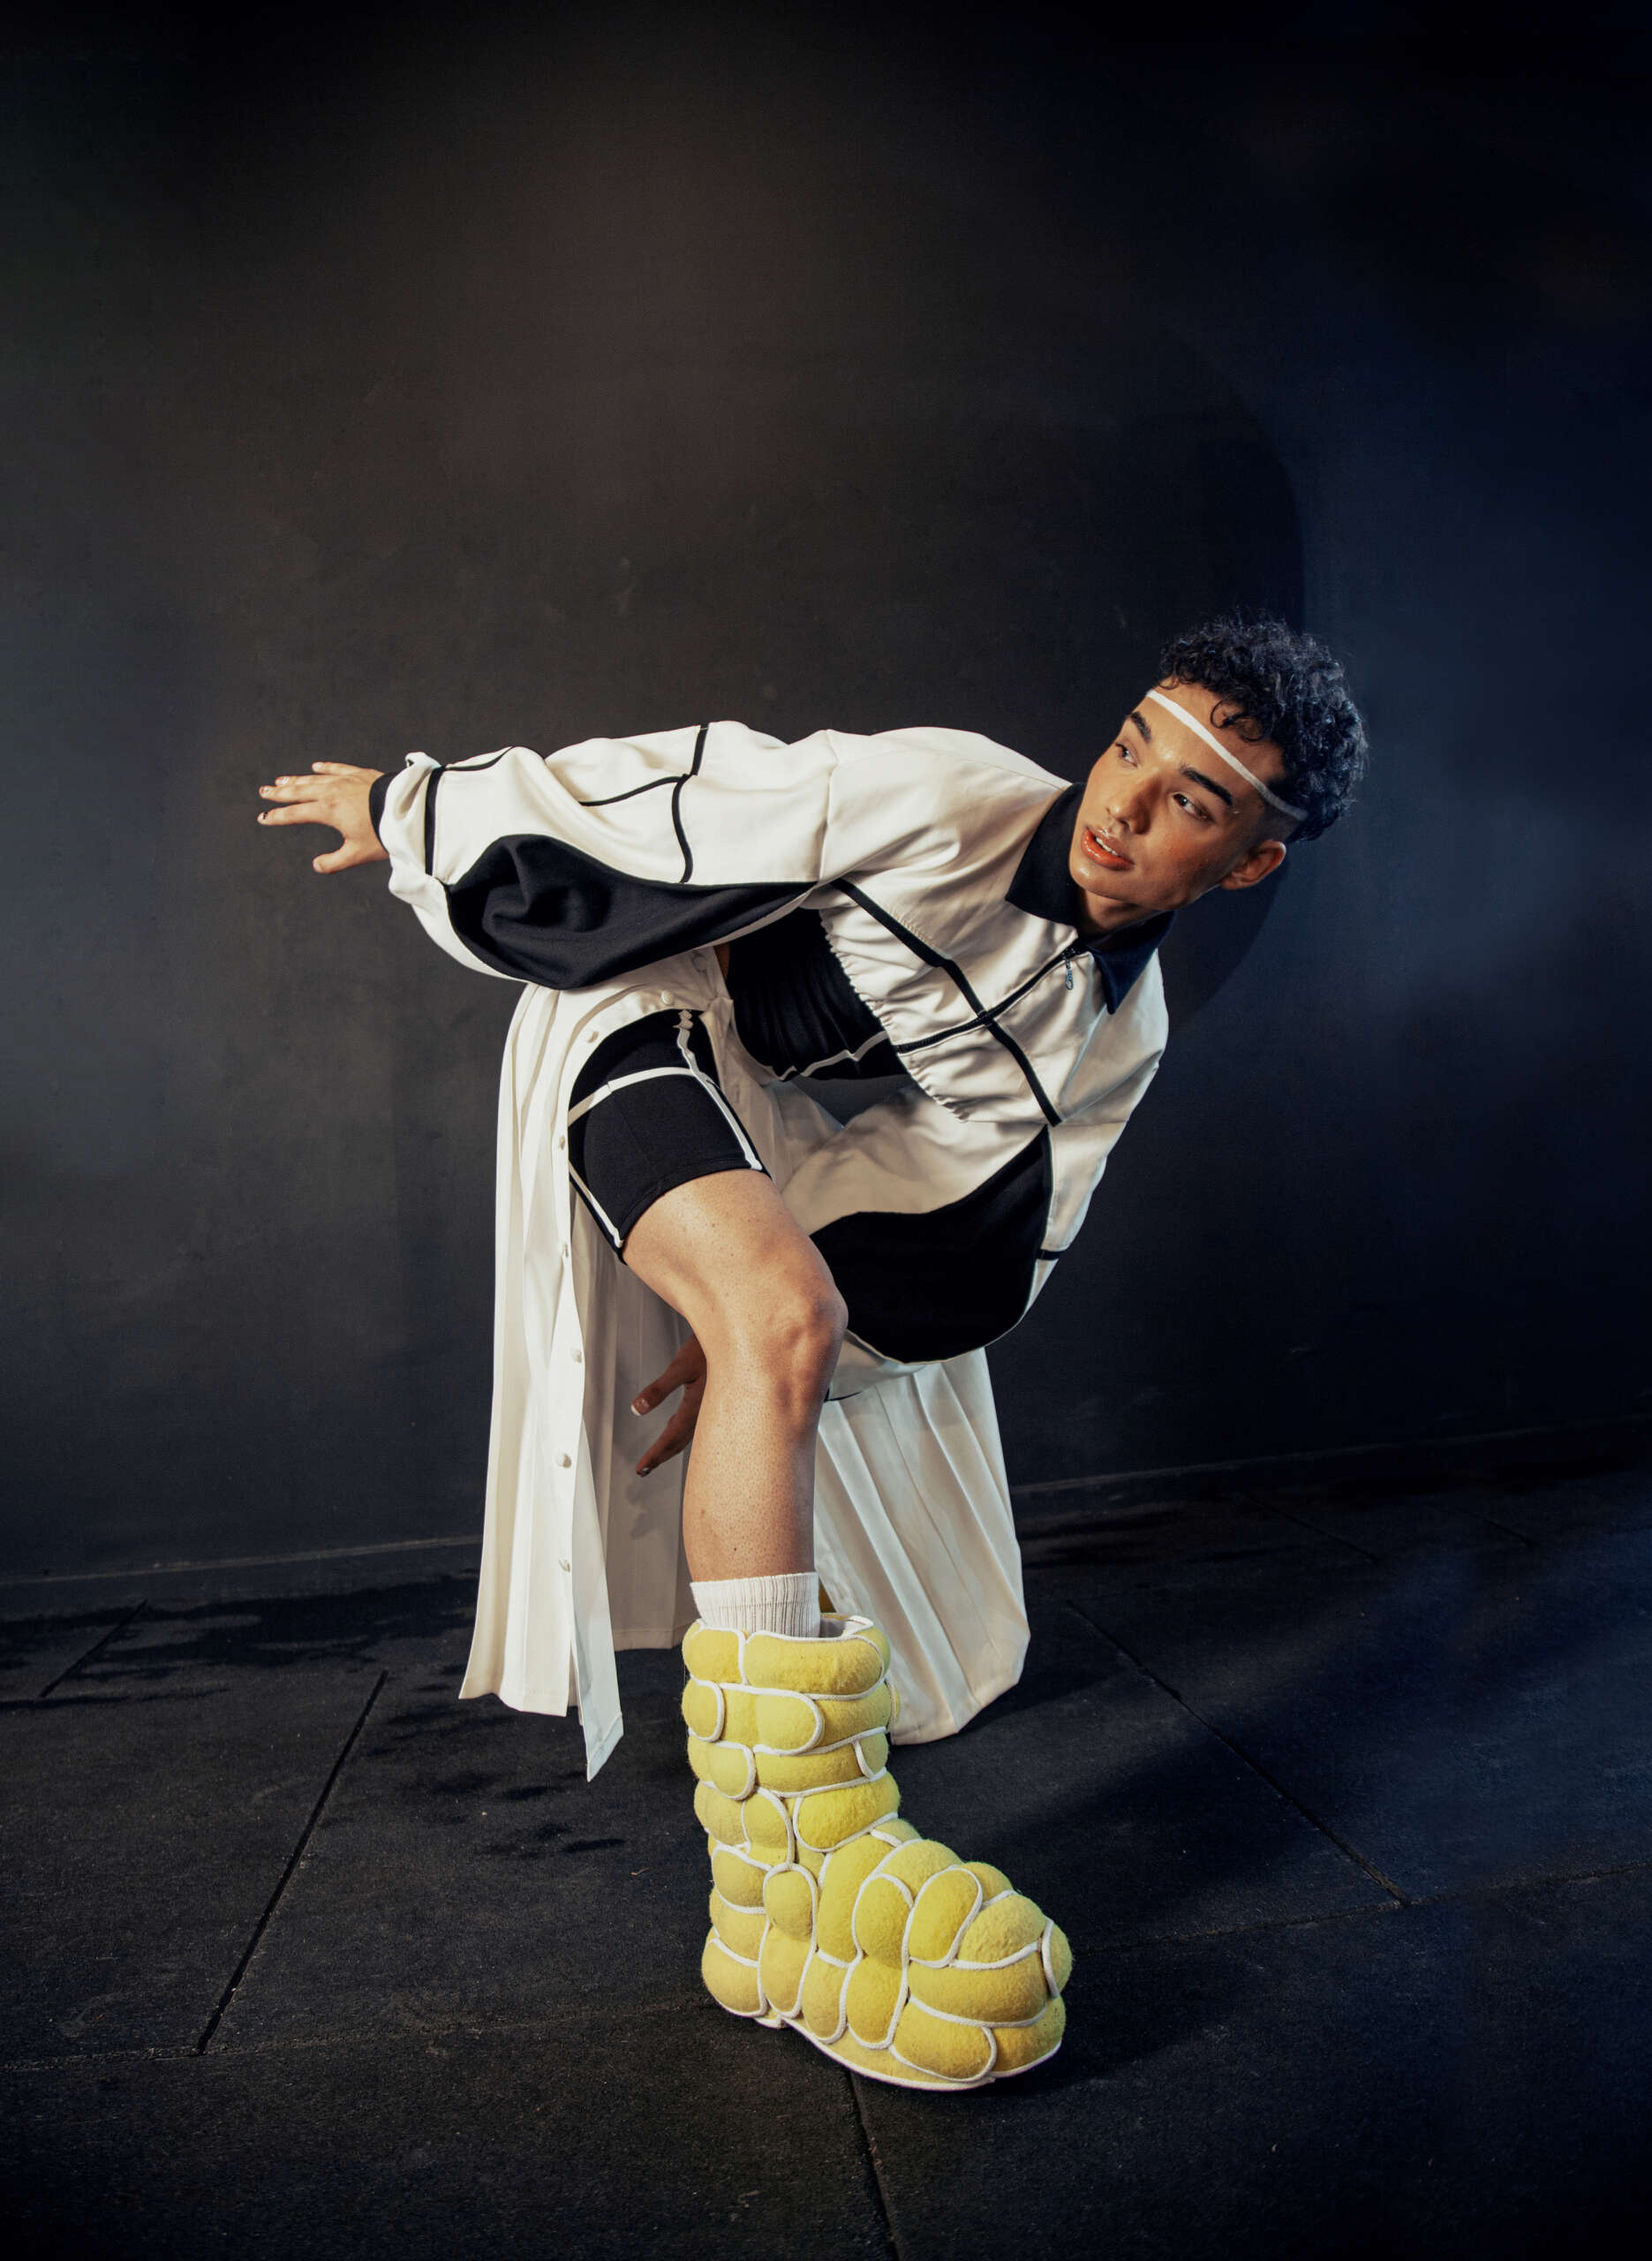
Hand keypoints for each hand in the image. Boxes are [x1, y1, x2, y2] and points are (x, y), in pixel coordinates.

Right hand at [257, 761, 387, 873]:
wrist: (409, 810)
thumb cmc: (384, 834)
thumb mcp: (357, 854)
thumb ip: (334, 862)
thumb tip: (316, 866)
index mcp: (327, 811)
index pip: (295, 814)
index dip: (278, 817)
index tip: (263, 818)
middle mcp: (332, 792)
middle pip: (299, 791)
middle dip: (279, 793)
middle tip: (263, 792)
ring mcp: (346, 780)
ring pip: (314, 779)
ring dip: (296, 780)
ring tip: (281, 780)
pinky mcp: (361, 774)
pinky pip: (337, 769)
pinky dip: (325, 768)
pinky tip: (316, 767)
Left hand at [631, 1335, 706, 1475]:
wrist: (743, 1341)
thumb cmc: (711, 1349)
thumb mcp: (681, 1366)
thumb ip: (659, 1389)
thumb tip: (637, 1409)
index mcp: (697, 1409)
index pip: (671, 1439)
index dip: (654, 1455)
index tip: (640, 1469)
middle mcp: (706, 1414)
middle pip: (679, 1442)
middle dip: (660, 1456)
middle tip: (644, 1471)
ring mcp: (711, 1410)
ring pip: (688, 1435)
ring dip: (671, 1447)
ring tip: (657, 1456)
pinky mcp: (713, 1401)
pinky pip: (696, 1425)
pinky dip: (681, 1432)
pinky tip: (674, 1427)